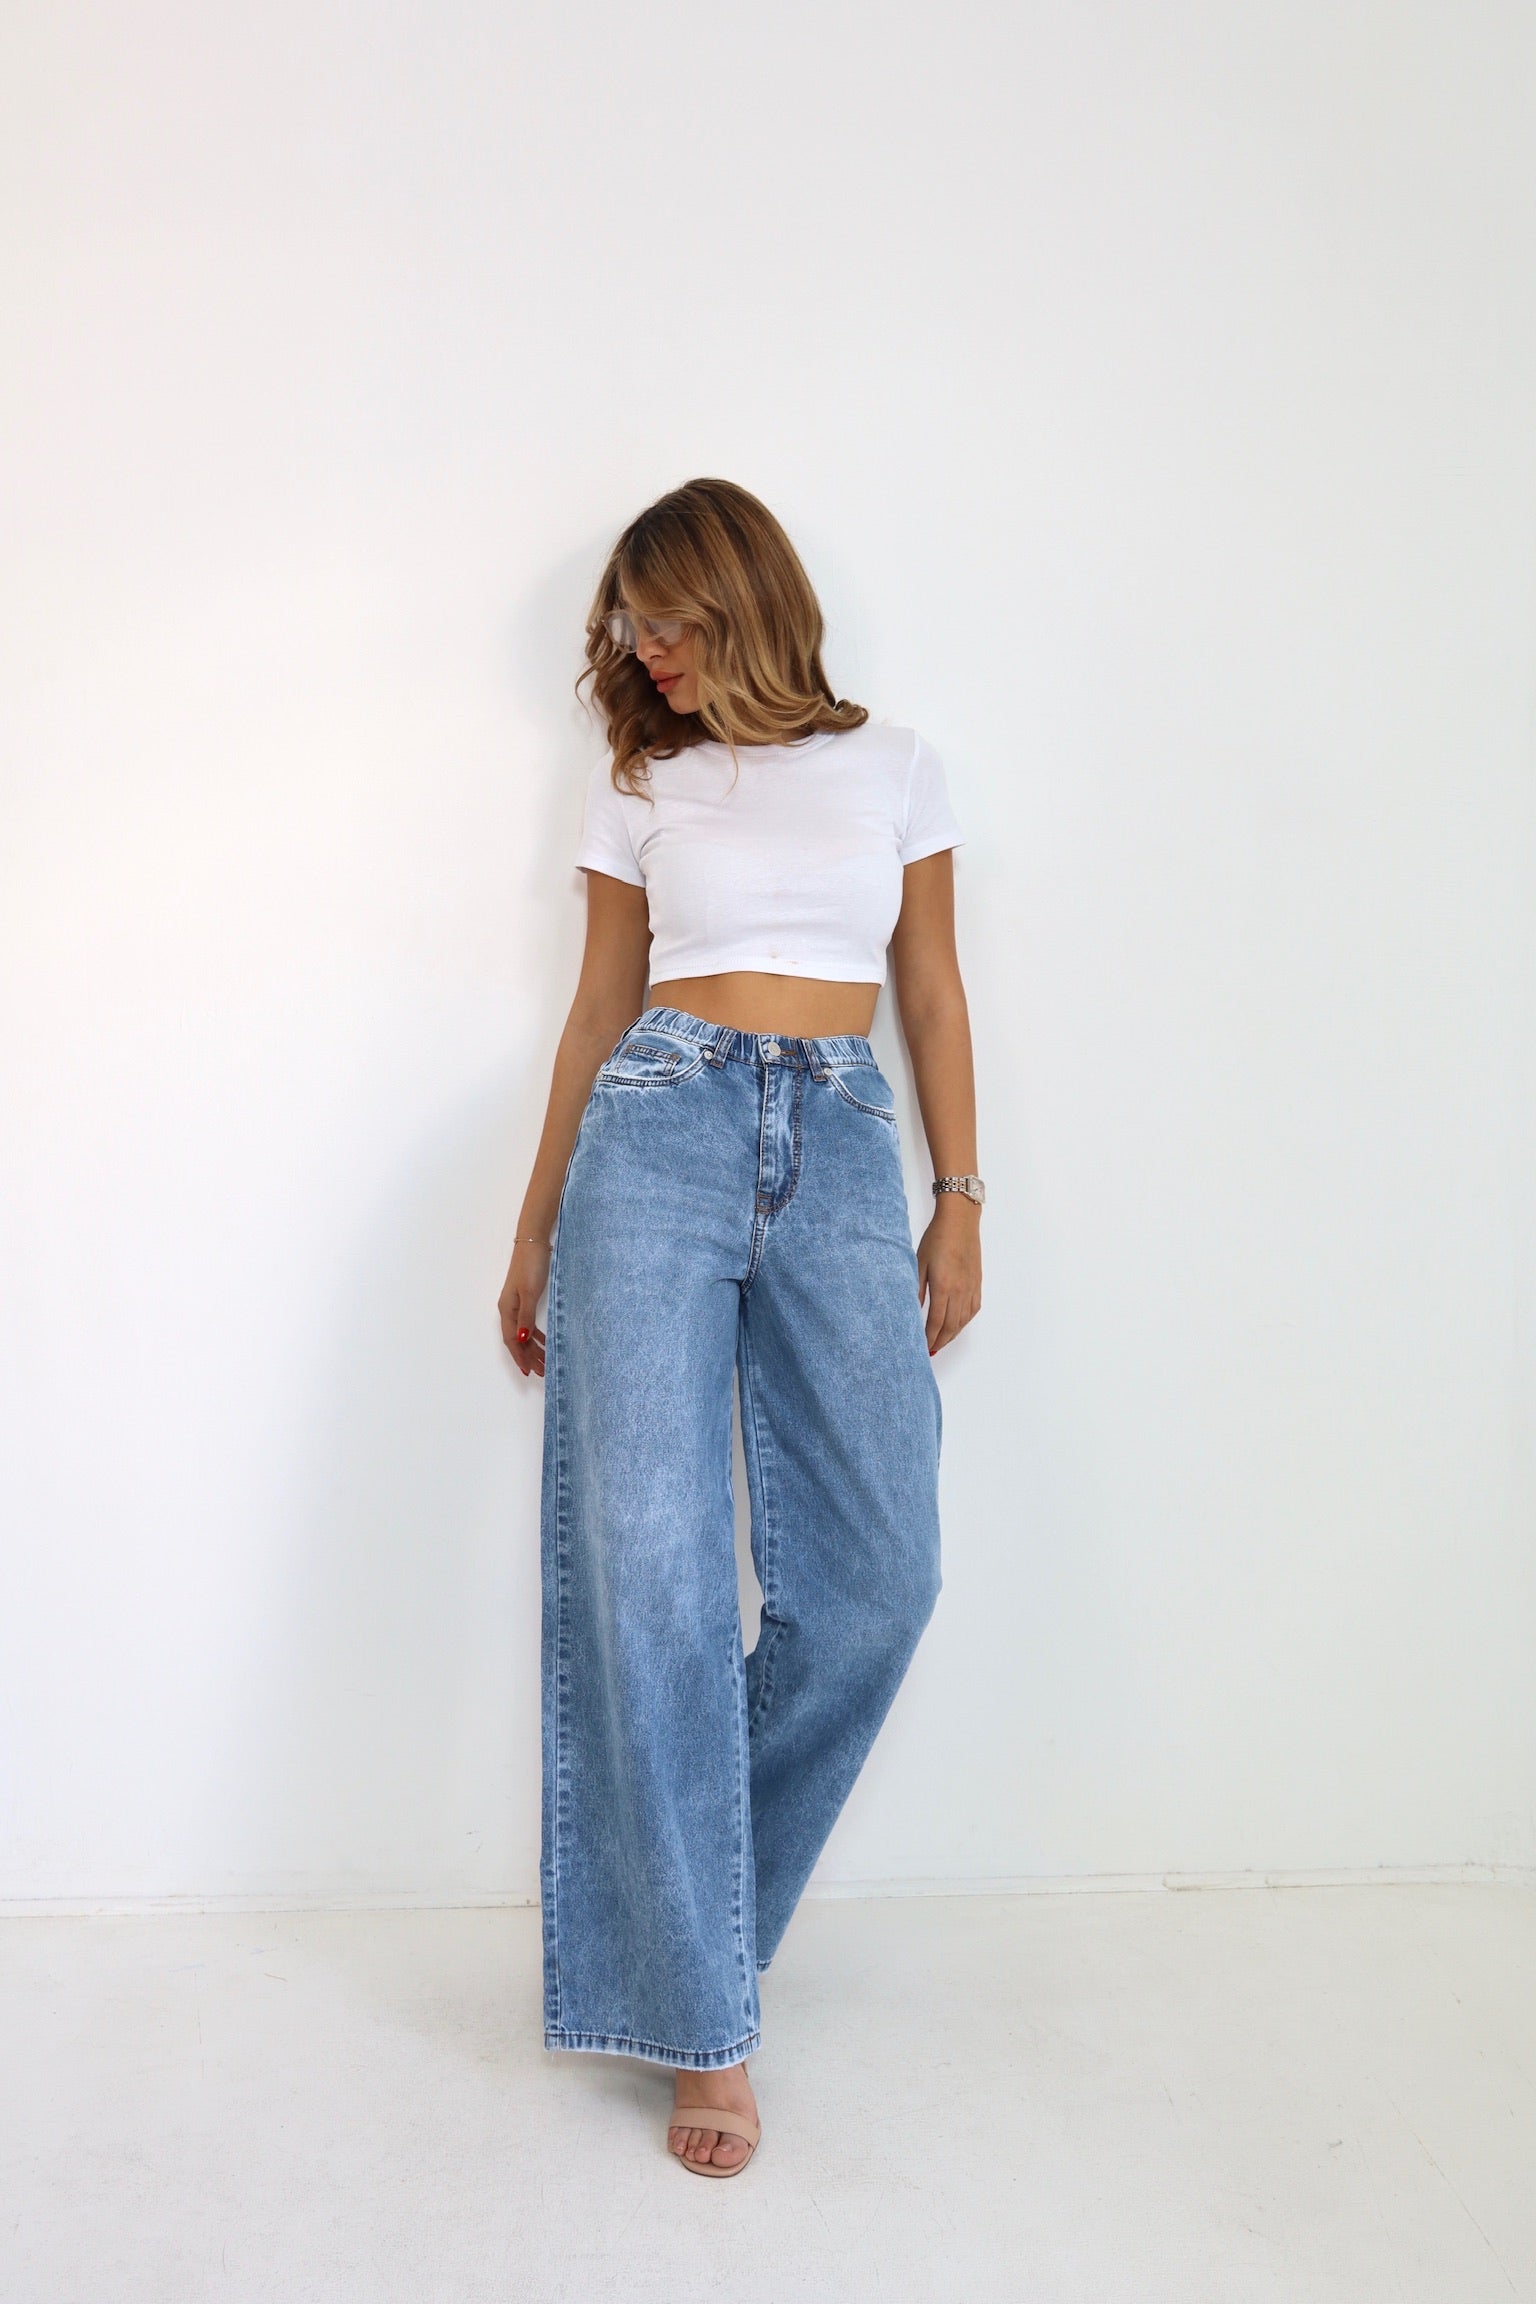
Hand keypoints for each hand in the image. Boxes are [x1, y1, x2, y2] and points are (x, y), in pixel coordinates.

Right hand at [499, 1238, 551, 1377]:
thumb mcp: (530, 1293)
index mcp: (507, 1310)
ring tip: (546, 1362)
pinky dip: (536, 1335)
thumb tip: (521, 1340)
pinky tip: (545, 1342)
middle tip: (543, 1372)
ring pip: (524, 1333)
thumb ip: (526, 1317)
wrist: (533, 1243)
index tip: (529, 1372)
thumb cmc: (531, 1266)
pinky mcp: (525, 1299)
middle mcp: (509, 1309)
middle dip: (528, 1357)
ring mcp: (517, 1304)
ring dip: (533, 1348)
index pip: (512, 1340)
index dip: (520, 1357)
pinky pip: (528, 1324)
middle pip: (517, 1340)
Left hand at [917, 1197, 981, 1355]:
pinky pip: (972, 1310)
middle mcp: (960, 1291)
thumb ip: (917, 1289)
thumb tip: (911, 1310)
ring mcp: (971, 1288)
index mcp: (944, 1287)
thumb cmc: (937, 1239)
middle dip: (939, 1342)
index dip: (929, 1339)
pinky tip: (956, 1325)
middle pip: (950, 1326)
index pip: (936, 1322)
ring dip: (951, 1335)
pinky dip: (963, 1322)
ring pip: (962, 1321)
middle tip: (929, 1351)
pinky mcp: (977, 1283)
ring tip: (940, 1343)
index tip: (921, 1348)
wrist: (960, 1222)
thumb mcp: (919, 1263)